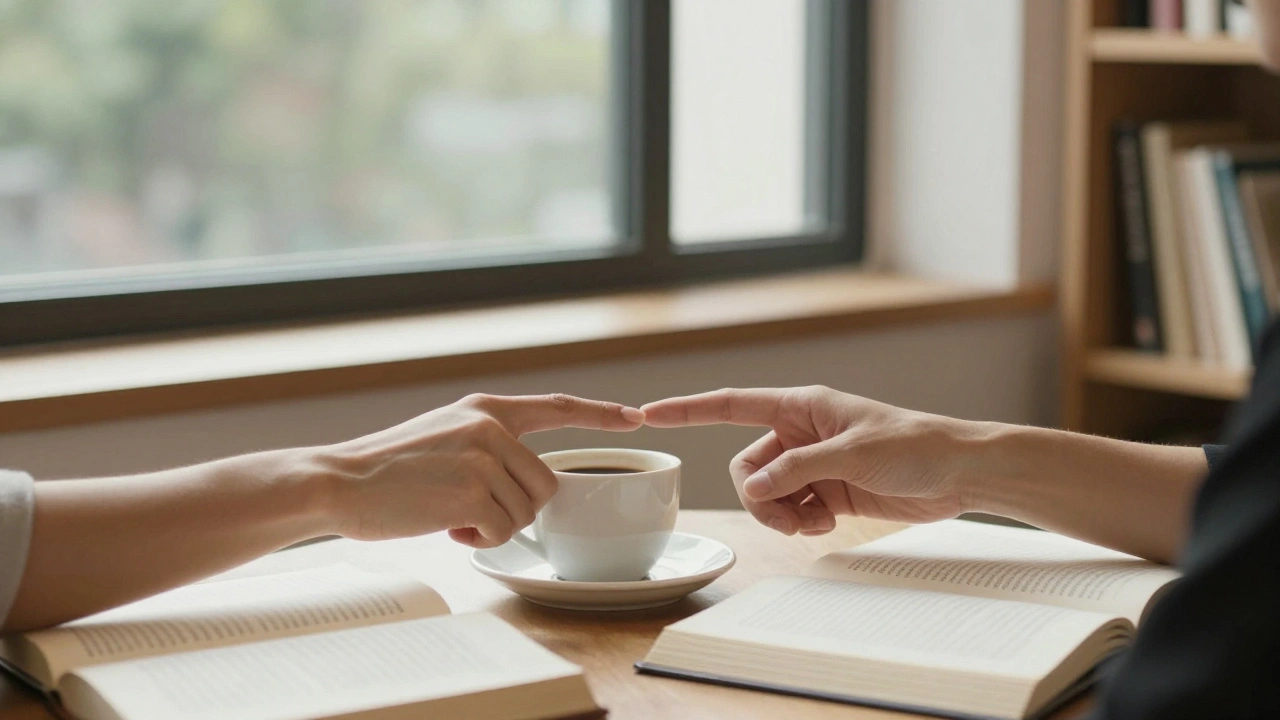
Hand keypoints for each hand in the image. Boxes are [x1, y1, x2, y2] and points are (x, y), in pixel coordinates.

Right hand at [316, 393, 643, 546]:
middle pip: (546, 485)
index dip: (600, 414)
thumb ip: (488, 444)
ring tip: (450, 514)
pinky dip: (478, 540)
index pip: (557, 406)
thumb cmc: (387, 469)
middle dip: (517, 509)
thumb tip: (528, 479)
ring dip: (494, 526)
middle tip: (470, 510)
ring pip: (526, 512)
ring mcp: (483, 457)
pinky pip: (503, 532)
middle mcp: (491, 427)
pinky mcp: (471, 491)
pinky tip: (444, 526)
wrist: (339, 481)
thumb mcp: (444, 434)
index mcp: (486, 410)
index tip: (634, 418)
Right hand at [642, 386, 979, 535]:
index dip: (689, 409)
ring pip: (766, 493)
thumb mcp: (851, 454)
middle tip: (788, 517)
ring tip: (812, 524)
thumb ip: (796, 470)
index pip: (732, 405)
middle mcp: (800, 433)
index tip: (650, 413)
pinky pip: (790, 510)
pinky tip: (826, 524)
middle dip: (760, 496)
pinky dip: (800, 523)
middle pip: (747, 466)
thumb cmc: (913, 446)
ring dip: (781, 515)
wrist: (958, 474)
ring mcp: (812, 464)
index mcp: (800, 406)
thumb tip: (753, 488)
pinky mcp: (827, 492)